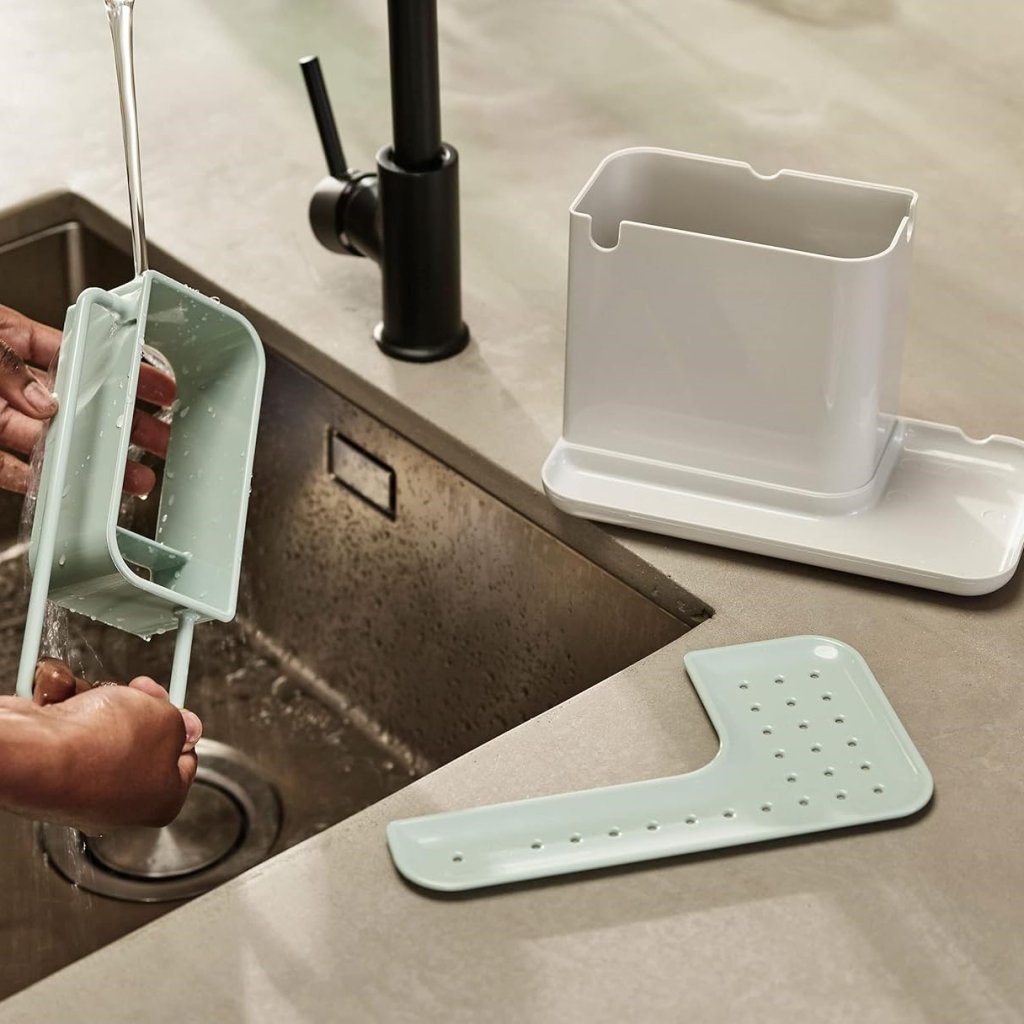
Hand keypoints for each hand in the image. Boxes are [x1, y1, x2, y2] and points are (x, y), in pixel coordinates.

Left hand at [0, 303, 175, 494]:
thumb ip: (9, 366)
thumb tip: (45, 401)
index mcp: (9, 339)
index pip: (80, 354)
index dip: (123, 370)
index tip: (158, 386)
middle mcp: (7, 381)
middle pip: (78, 405)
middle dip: (123, 424)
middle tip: (158, 439)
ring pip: (52, 442)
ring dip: (91, 461)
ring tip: (126, 476)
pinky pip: (11, 469)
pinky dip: (36, 483)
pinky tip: (62, 489)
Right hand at [0, 659, 201, 831]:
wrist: (32, 753)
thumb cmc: (101, 747)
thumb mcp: (166, 721)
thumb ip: (180, 722)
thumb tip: (184, 728)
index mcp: (160, 800)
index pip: (184, 760)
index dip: (183, 726)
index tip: (176, 707)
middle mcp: (120, 801)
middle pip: (140, 737)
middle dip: (135, 706)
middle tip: (136, 691)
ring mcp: (82, 786)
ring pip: (102, 725)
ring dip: (98, 699)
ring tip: (91, 696)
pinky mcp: (49, 767)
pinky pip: (68, 724)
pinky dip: (67, 704)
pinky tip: (63, 699)